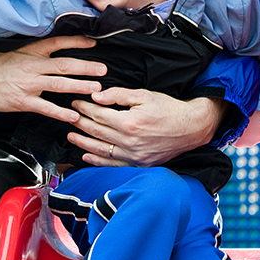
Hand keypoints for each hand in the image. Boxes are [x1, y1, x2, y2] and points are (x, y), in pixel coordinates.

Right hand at [0, 35, 105, 123]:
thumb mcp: (16, 50)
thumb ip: (36, 52)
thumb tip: (55, 51)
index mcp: (32, 51)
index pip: (58, 43)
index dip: (77, 42)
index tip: (93, 44)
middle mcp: (33, 65)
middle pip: (64, 64)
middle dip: (86, 67)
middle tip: (103, 70)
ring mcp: (29, 84)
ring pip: (59, 84)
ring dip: (79, 86)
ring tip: (95, 89)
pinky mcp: (23, 101)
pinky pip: (45, 107)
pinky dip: (60, 112)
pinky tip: (73, 116)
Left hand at [67, 89, 227, 167]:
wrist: (190, 128)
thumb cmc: (168, 109)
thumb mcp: (144, 95)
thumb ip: (118, 95)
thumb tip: (96, 96)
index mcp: (129, 122)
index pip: (99, 114)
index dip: (84, 108)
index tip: (75, 103)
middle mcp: (129, 141)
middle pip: (96, 132)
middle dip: (80, 123)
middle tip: (68, 117)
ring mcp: (133, 156)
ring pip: (101, 150)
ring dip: (83, 143)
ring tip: (71, 136)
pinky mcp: (139, 164)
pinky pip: (113, 165)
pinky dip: (98, 161)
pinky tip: (87, 157)